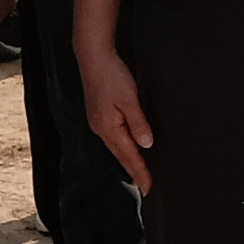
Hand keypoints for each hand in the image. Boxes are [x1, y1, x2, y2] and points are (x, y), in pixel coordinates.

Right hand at [80, 43, 155, 195]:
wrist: (93, 55)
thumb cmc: (111, 74)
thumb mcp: (130, 99)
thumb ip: (139, 123)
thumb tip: (147, 145)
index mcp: (108, 127)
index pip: (129, 156)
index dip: (141, 173)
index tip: (150, 188)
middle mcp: (101, 128)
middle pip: (121, 156)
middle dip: (134, 171)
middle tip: (147, 187)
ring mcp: (98, 122)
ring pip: (117, 147)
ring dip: (129, 160)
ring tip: (140, 172)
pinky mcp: (99, 114)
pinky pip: (113, 138)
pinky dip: (123, 147)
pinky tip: (128, 148)